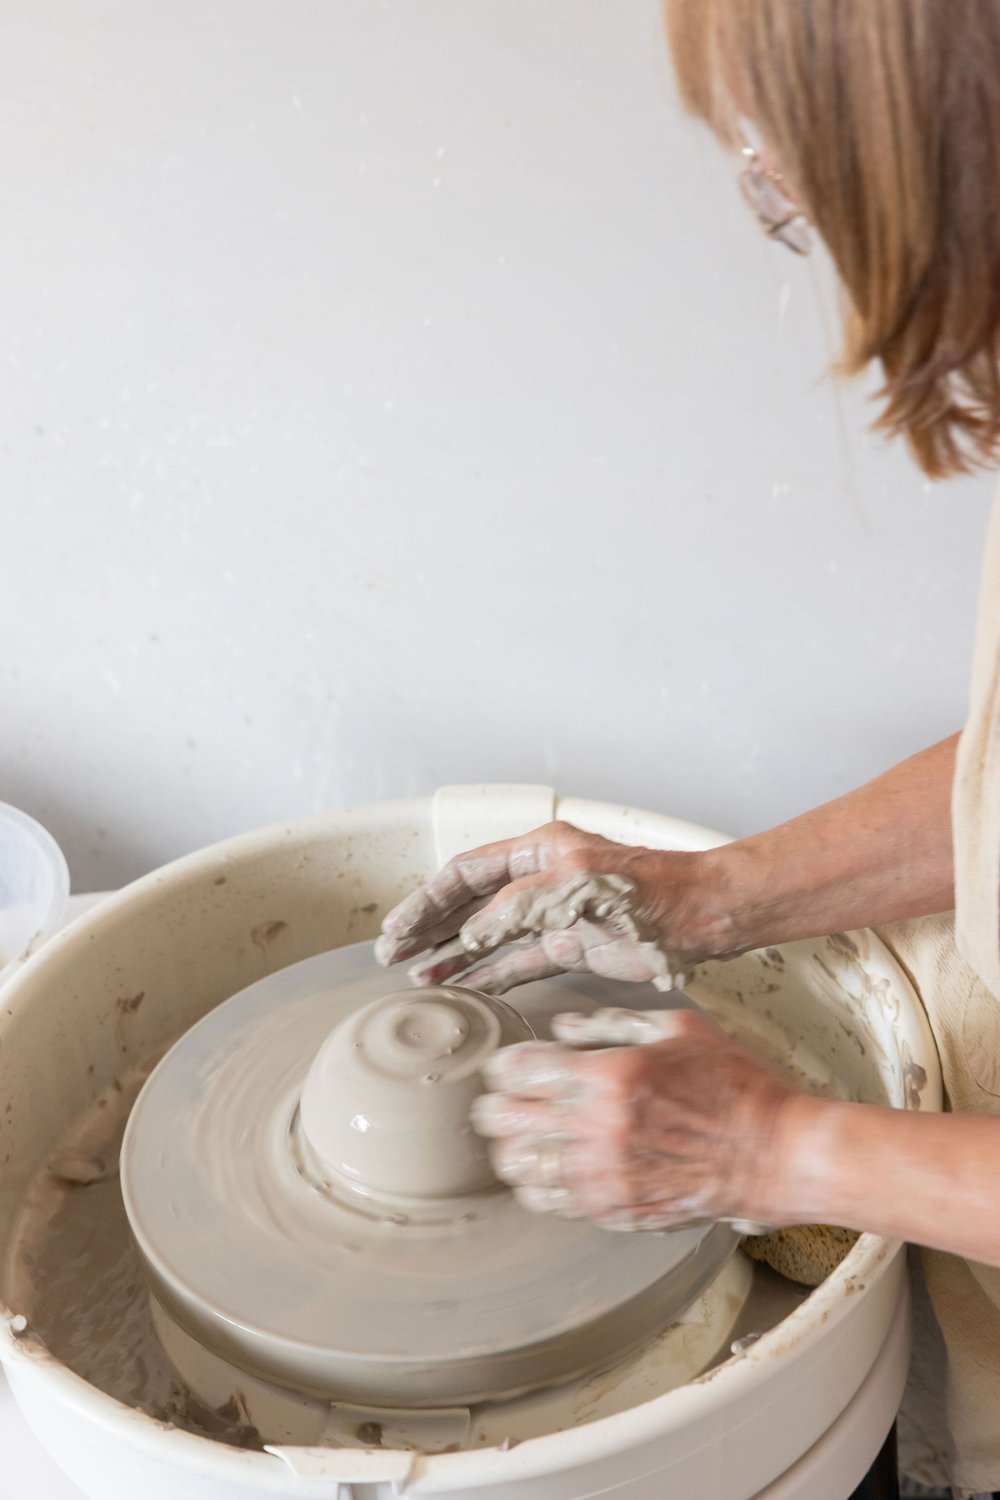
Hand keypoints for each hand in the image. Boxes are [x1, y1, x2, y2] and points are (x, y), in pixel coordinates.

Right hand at [375, 821, 734, 993]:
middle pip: (470, 903)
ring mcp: (555, 914)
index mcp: (538, 849)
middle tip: (393, 953)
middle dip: (430, 927)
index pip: (465, 873)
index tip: (397, 927)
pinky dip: (490, 975)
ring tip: (420, 976)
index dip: (427, 900)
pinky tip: (465, 986)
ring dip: (455, 956)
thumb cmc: (648, 890)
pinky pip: (520, 961)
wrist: (701, 916)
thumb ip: (514, 910)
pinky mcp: (573, 947)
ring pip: (490, 936)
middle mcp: (541, 878)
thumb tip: (472, 935)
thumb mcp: (568, 889)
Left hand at [470, 1007, 798, 1229]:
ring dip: (511, 1148)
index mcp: (610, 1076)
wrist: (774, 1153)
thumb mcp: (676, 1028)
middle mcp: (599, 1129)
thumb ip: (610, 1022)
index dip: (503, 1066)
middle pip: (505, 1121)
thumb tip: (559, 1029)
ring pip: (518, 1167)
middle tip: (501, 1101)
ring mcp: (605, 1176)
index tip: (508, 1066)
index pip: (519, 1071)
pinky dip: (537, 1185)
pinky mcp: (615, 1210)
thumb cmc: (732, 1084)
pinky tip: (547, 1169)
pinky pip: (550, 1203)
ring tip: (521, 1137)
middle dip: (495, 1107)